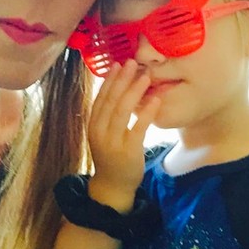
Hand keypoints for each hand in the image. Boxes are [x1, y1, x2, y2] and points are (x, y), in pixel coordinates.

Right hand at [88, 60, 160, 210]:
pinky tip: (155, 100)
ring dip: (134, 91)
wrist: (113, 186)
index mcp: (93, 124)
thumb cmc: (111, 155)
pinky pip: (138, 128)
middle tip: (133, 62)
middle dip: (122, 80)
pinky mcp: (129, 151)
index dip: (109, 80)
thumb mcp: (104, 133)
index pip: (100, 97)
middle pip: (111, 101)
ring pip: (122, 111)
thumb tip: (119, 87)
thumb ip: (108, 114)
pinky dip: (146, 112)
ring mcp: (113, 142)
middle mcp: (100, 131)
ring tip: (145, 76)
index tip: (118, 64)